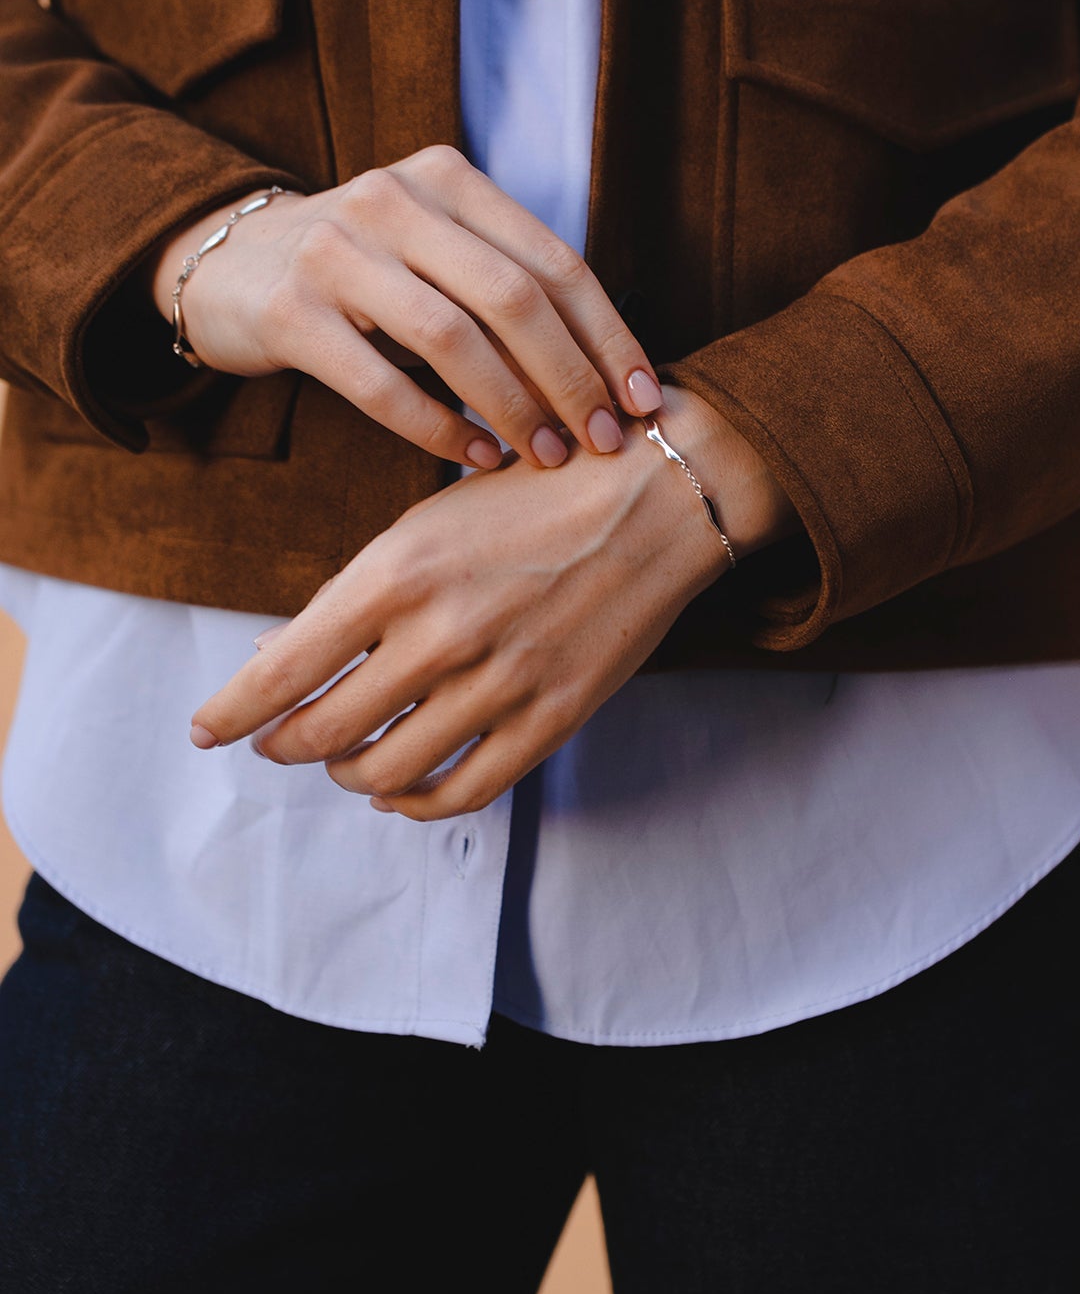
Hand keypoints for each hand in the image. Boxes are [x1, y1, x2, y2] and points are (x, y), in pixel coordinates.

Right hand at [148, 145, 662, 469]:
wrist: (225, 262)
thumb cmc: (362, 271)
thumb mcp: (434, 249)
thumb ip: (506, 285)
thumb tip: (608, 373)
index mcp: (448, 178)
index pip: (553, 262)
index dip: (609, 336)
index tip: (645, 399)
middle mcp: (395, 201)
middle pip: (513, 298)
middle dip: (572, 378)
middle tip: (605, 440)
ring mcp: (336, 253)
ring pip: (452, 340)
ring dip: (512, 408)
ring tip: (546, 457)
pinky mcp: (289, 312)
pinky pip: (380, 384)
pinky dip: (437, 429)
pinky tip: (473, 459)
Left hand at [190, 385, 798, 819]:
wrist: (660, 494)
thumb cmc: (537, 490)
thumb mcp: (431, 519)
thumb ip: (361, 592)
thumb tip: (283, 659)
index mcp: (399, 571)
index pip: (282, 670)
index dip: (230, 713)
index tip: (205, 730)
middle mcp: (441, 634)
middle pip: (322, 731)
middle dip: (282, 745)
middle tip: (274, 742)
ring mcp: (500, 683)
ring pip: (385, 772)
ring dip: (346, 773)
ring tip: (342, 759)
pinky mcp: (552, 717)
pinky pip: (463, 791)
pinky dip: (416, 802)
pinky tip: (402, 788)